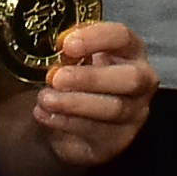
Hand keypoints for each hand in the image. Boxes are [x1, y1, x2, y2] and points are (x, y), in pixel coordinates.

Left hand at [16, 19, 158, 171]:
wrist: (61, 121)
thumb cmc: (68, 77)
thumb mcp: (65, 57)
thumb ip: (60, 47)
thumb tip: (35, 35)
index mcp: (129, 50)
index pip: (123, 37)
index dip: (97, 38)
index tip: (65, 44)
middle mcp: (141, 81)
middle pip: (131, 78)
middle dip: (91, 77)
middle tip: (56, 77)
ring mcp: (133, 114)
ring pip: (114, 109)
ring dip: (74, 103)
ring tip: (44, 98)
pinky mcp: (116, 141)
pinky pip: (96, 132)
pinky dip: (66, 122)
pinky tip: (44, 114)